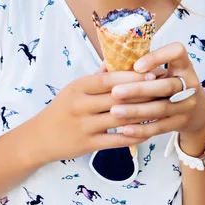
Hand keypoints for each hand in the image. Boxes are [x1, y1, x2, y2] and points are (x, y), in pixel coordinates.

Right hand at [29, 65, 156, 165]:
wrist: (39, 138)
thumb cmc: (61, 109)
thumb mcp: (74, 89)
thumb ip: (96, 77)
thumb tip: (117, 60)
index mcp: (78, 87)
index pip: (108, 79)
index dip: (131, 76)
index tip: (153, 72)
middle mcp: (81, 105)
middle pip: (117, 97)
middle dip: (144, 93)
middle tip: (166, 88)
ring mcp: (84, 126)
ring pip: (120, 118)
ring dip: (143, 113)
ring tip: (163, 108)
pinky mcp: (88, 145)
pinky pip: (117, 140)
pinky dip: (134, 135)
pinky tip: (150, 131)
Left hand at [109, 42, 204, 148]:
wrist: (197, 113)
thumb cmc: (170, 86)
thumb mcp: (165, 73)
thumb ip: (141, 69)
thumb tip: (106, 66)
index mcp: (183, 65)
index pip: (177, 52)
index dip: (158, 57)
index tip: (136, 66)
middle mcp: (189, 84)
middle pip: (166, 86)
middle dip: (139, 89)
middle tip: (115, 92)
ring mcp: (187, 105)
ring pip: (161, 108)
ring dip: (136, 111)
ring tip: (114, 112)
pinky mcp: (181, 123)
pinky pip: (160, 127)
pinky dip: (142, 129)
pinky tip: (125, 129)